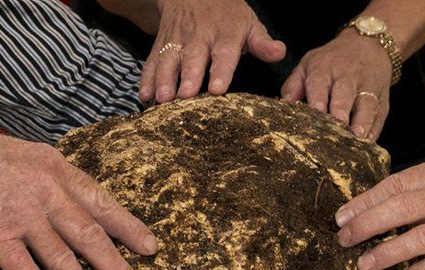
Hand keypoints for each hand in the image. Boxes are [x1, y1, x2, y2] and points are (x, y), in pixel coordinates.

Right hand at [0, 125, 157, 269]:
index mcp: (56, 169)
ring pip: (65, 262)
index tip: (151, 248)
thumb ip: (49, 179)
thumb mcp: (22, 154)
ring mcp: (23, 218)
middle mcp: (46, 193)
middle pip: (91, 237)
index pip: (101, 202)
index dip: (129, 228)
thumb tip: (70, 203)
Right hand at [140, 0, 285, 103]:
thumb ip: (262, 42)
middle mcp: (198, 37)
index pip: (223, 54)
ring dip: (164, 79)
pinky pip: (152, 61)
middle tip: (185, 96)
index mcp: (224, 34)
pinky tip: (144, 95)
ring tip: (162, 99)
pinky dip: (146, 78)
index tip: (217, 89)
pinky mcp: (160, 45)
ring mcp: (176, 41)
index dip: (220, 71)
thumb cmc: (227, 15)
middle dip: (188, 77)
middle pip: (192, 58)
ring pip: (168, 60)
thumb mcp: (249, 23)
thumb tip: (280, 52)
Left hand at [282, 30, 391, 138]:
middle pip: (344, 96)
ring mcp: (368, 89)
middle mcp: (348, 77)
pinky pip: (380, 116)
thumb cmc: (332, 61)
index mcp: (325, 69)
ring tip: (357, 138)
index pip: (319, 84)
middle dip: (340, 113)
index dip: (318, 99)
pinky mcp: (382, 100)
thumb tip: (285, 106)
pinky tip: (369, 143)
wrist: (370, 45)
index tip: (316, 113)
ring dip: (363, 122)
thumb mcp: (308, 64)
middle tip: (336, 131)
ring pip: (366, 105)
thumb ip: (293, 85)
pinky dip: (375, 129)